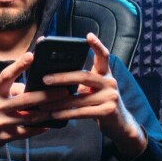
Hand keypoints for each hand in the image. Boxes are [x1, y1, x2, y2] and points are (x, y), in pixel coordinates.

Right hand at [0, 51, 69, 159]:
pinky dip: (40, 128)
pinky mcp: (6, 136)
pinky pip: (27, 132)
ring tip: (63, 107)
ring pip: (31, 117)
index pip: (6, 76)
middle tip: (63, 90)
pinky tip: (50, 124)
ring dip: (48, 112)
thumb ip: (8, 90)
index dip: (19, 65)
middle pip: (26, 100)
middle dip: (47, 95)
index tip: (32, 55)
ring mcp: (2, 123)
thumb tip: (28, 87)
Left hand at [38, 33, 147, 158]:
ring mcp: (110, 97)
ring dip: (59, 101)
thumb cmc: (99, 103)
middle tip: (45, 79)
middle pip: (84, 76)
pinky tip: (54, 114)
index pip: (103, 56)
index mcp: (105, 73)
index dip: (97, 45)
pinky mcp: (108, 111)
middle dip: (62, 77)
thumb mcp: (93, 89)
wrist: (119, 124)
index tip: (88, 36)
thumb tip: (52, 76)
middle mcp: (110, 82)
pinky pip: (82, 112)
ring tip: (43, 103)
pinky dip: (67, 113)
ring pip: (80, 98)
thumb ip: (81, 81)